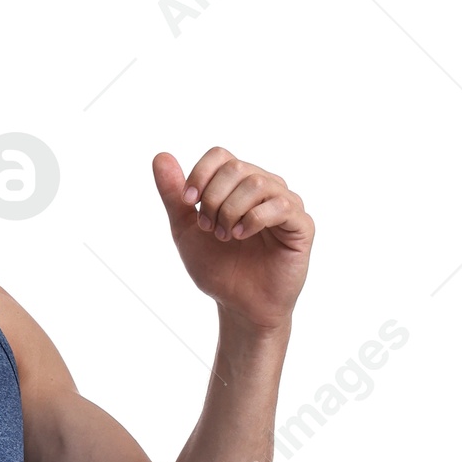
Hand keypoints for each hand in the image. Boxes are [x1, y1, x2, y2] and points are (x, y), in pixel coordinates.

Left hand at [153, 148, 312, 333]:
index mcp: (238, 184)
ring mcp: (286, 204)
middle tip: (208, 228)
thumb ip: (174, 196)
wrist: (239, 306)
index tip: (188, 203)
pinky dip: (253, 219)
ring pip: (257, 184)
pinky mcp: (301, 225)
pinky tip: (241, 236)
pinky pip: (280, 206)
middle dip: (213, 199)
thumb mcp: (186, 231)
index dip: (200, 174)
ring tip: (225, 237)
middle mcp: (265, 187)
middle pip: (236, 168)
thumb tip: (160, 157)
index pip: (221, 155)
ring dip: (231, 211)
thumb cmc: (218, 268)